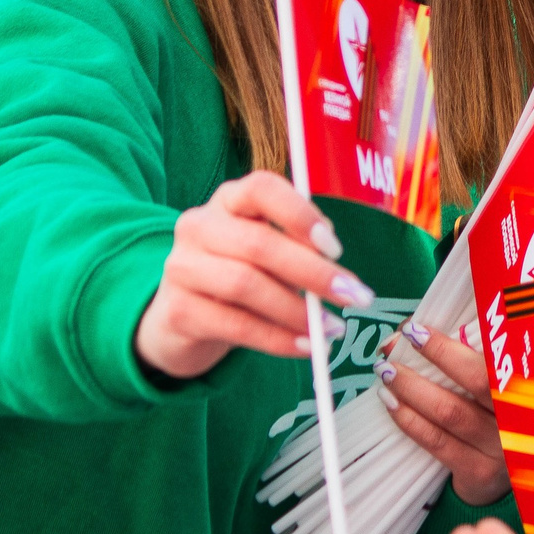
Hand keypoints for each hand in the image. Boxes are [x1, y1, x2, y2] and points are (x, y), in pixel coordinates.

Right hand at [133, 172, 371, 381]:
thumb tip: (336, 268)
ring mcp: (182, 267)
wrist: (183, 318)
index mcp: (228, 200)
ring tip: (332, 328)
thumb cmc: (240, 275)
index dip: (300, 214)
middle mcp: (198, 226)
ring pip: (246, 285)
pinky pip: (236, 326)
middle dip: (314, 273)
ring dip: (298, 311)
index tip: (335, 247)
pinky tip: (305, 346)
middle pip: (258, 243)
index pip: (261, 188)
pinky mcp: (179, 311)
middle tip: (354, 295)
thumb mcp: (267, 252)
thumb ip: (298, 248)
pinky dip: (278, 339)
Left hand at [378, 323, 509, 505]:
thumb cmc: (492, 414)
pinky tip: (392, 405)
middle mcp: (521, 417)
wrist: (504, 477)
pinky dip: (410, 420)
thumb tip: (411, 333)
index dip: (456, 341)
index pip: (496, 356)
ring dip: (413, 388)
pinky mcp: (480, 473)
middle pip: (478, 381)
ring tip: (386, 373)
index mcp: (527, 387)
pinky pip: (438, 442)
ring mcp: (501, 448)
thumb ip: (466, 356)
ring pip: (451, 413)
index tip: (419, 329)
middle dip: (436, 356)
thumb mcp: (492, 385)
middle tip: (400, 342)